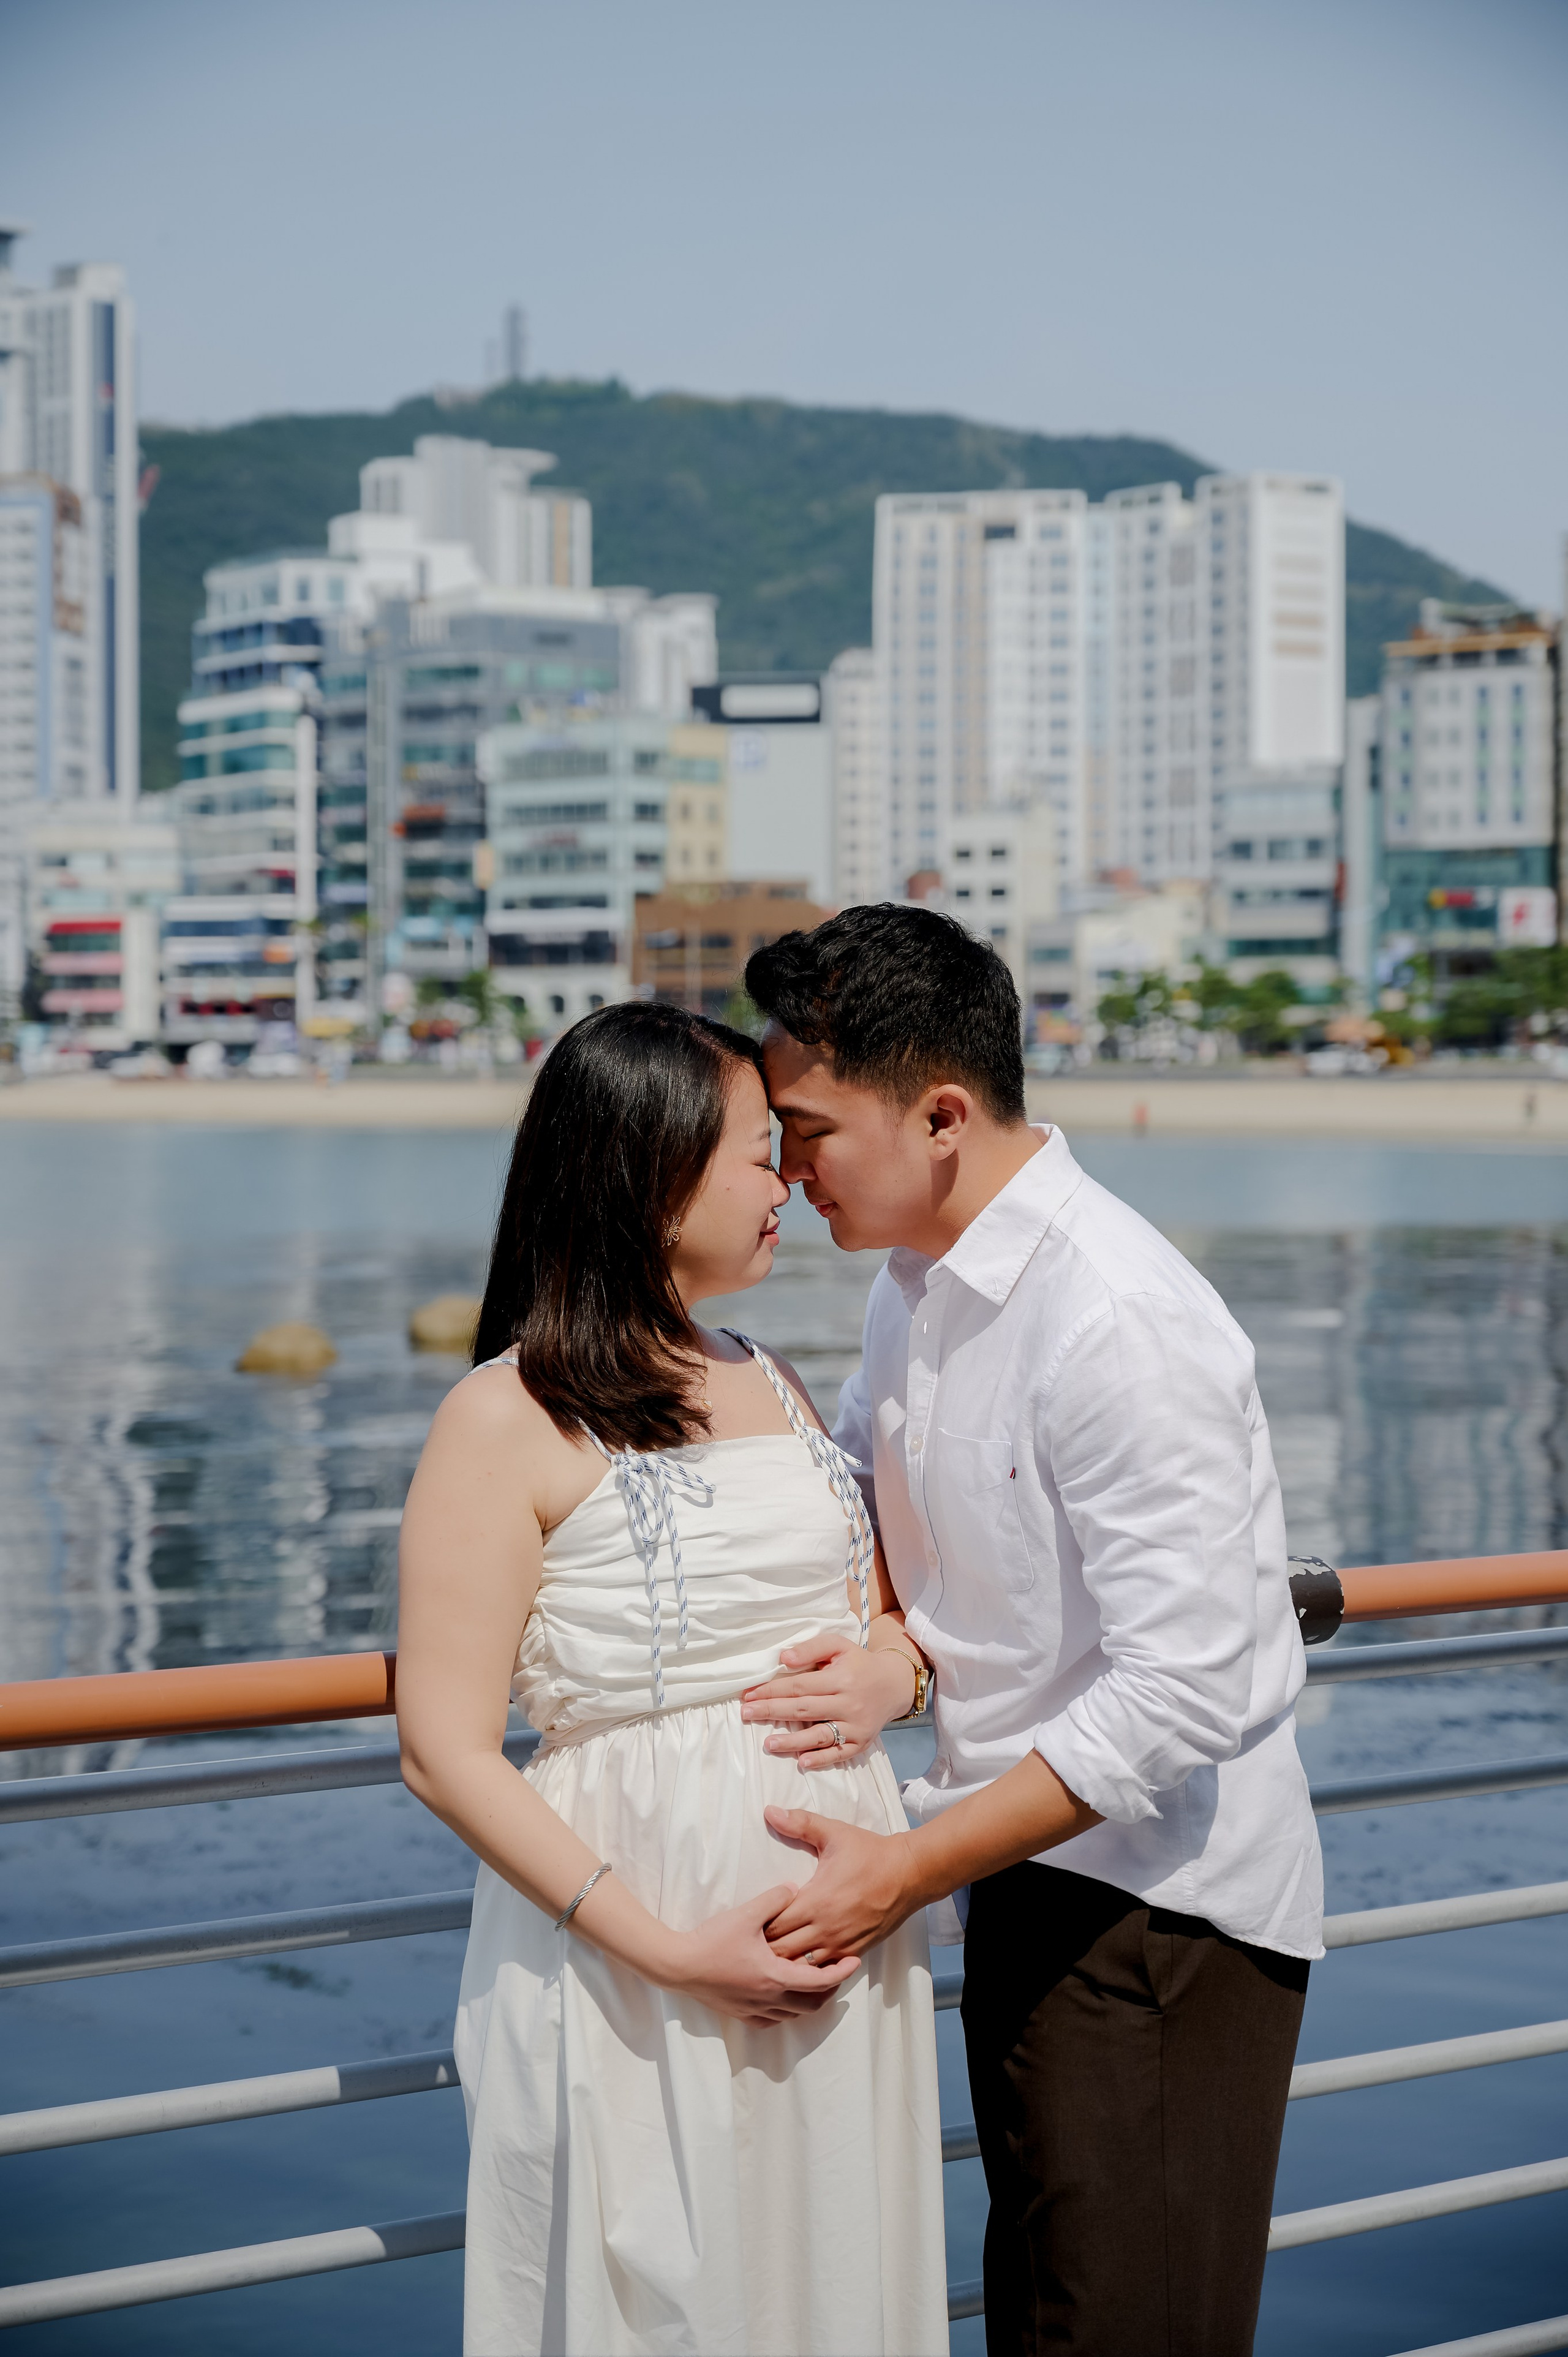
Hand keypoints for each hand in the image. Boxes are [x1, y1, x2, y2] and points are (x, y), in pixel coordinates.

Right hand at [661, 1884, 860, 2023]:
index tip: (854, 1962)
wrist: (678, 1966)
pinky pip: (771, 2021)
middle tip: (836, 1970)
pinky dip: (785, 2011)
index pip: (820, 1982)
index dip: (841, 1972)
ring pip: (793, 2015)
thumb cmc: (713, 1940)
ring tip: (812, 1980)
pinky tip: (782, 1997)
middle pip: (813, 2004)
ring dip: (808, 2000)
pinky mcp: (740, 2014)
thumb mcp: (747, 1913)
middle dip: (829, 1989)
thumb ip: (775, 1899)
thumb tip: (794, 1888)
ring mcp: (754, 2010)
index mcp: (776, 1978)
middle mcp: (769, 2000)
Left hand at [740, 1633, 916, 1766]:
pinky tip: (802, 1762)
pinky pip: (839, 1754)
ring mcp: (856, 1726)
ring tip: (768, 1744)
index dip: (773, 1690)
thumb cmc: (858, 1663)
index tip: (749, 1694)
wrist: (893, 1684)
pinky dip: (821, 1759)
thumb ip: (812, 1648)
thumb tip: (784, 1658)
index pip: (800, 1686)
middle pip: (804, 1710)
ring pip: (820, 1735)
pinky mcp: (862, 1742)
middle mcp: (849, 1703)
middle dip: (772, 1712)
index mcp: (841, 1678)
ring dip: (792, 1741)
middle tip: (746, 1714)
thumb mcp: (839, 1646)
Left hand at [761, 1811, 919, 1961]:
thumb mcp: (834, 1833)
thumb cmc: (870, 1853)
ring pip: (801, 1968)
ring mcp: (840, 1945)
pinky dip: (809, 1970)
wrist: (910, 1874)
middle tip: (756, 1938)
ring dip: (786, 1961)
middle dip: (765, 1947)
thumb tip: (770, 1811)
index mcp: (815, 1901)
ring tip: (774, 1952)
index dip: (757, 1924)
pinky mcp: (854, 1953)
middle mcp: (825, 1929)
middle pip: (781, 1951)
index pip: (772, 1924)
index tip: (751, 1918)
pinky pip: (825, 1972)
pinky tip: (801, 1962)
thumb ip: (799, 1823)